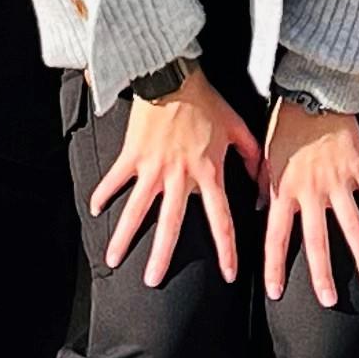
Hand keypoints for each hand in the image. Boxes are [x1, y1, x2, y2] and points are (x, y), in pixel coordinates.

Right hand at [89, 65, 261, 288]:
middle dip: (161, 256)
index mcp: (208, 173)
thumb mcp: (238, 128)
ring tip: (112, 259)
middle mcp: (179, 176)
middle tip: (152, 282)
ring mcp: (152, 167)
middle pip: (170, 224)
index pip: (220, 220)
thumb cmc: (207, 101)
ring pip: (136, 209)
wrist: (174, 75)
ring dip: (124, 235)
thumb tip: (264, 185)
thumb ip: (252, 159)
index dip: (226, 250)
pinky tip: (94, 210)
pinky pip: (116, 178)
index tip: (228, 276)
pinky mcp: (132, 154)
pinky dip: (104, 193)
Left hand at [261, 101, 358, 307]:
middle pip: (318, 240)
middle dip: (322, 274)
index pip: (276, 236)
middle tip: (329, 300)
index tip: (276, 291)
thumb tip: (261, 208)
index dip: (274, 265)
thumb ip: (264, 185)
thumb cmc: (286, 124)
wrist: (312, 92)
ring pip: (352, 225)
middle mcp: (311, 190)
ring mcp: (338, 181)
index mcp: (284, 189)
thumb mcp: (265, 156)